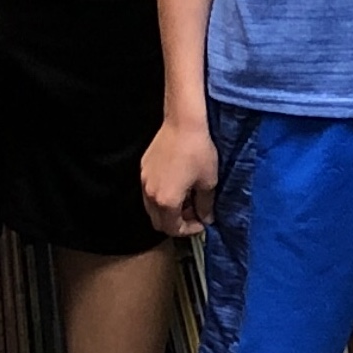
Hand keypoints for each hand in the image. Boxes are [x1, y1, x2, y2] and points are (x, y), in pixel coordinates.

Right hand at [140, 115, 220, 237]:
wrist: (183, 123)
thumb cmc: (198, 151)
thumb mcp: (208, 182)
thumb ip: (205, 205)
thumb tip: (206, 217)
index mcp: (167, 201)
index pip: (173, 229)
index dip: (189, 230)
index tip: (201, 223)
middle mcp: (151, 194)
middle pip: (159, 222)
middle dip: (177, 222)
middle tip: (193, 213)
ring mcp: (144, 180)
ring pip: (152, 207)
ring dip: (168, 209)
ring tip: (185, 198)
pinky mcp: (144, 168)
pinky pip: (150, 191)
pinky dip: (162, 195)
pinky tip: (177, 183)